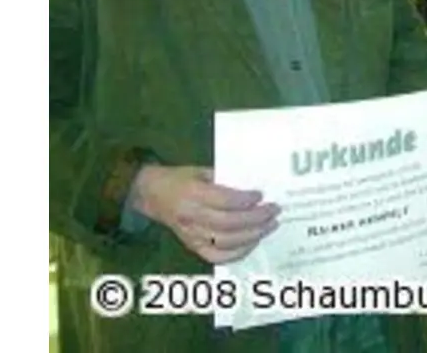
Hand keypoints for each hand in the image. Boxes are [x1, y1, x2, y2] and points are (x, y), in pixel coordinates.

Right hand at [129, 165, 278, 264]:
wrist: (152, 195)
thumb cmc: (180, 179)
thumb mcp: (200, 170)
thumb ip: (225, 179)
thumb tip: (254, 187)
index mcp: (191, 194)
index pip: (223, 201)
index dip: (245, 200)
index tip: (262, 195)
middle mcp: (191, 217)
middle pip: (228, 223)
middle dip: (256, 218)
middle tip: (274, 211)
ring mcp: (191, 235)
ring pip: (226, 242)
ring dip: (253, 235)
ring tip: (270, 225)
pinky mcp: (192, 247)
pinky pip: (217, 257)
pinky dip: (238, 253)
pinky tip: (254, 242)